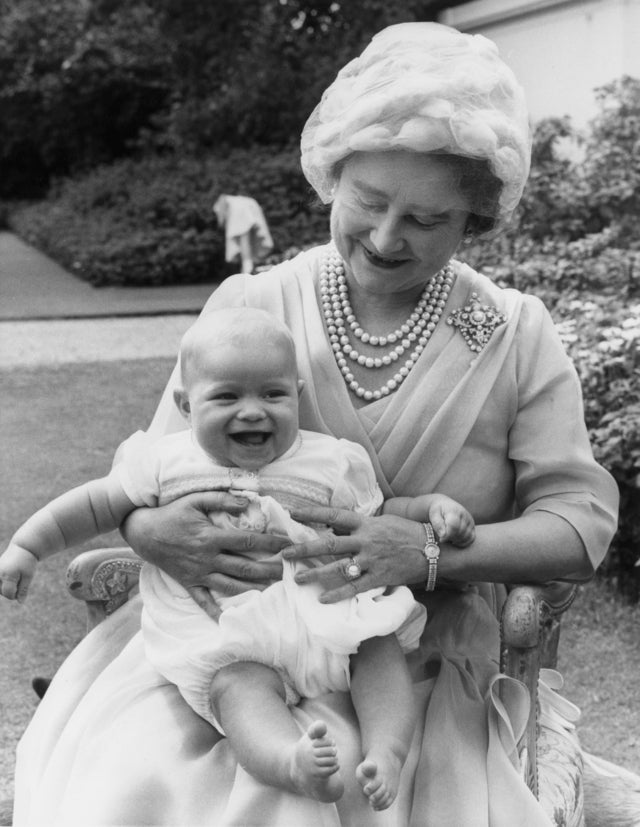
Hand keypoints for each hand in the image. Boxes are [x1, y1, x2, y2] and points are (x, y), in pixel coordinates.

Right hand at [0, 543, 37, 602]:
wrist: (22, 548)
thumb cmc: (27, 562)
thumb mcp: (29, 575)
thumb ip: (23, 589)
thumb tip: (20, 602)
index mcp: (8, 575)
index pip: (9, 594)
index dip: (17, 594)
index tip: (22, 585)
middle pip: (3, 593)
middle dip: (12, 590)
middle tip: (20, 577)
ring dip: (7, 587)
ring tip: (15, 576)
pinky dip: (4, 583)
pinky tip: (10, 576)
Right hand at [121, 491, 285, 617]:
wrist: (144, 532)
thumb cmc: (172, 513)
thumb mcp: (195, 499)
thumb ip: (222, 499)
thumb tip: (248, 502)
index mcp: (211, 537)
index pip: (248, 541)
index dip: (270, 542)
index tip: (288, 544)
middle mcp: (207, 558)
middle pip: (244, 567)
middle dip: (268, 570)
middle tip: (288, 572)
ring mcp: (198, 573)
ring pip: (230, 585)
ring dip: (252, 589)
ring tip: (272, 590)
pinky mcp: (188, 583)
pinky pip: (203, 601)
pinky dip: (215, 612)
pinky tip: (229, 620)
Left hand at [282, 505, 427, 603]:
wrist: (432, 549)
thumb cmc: (406, 533)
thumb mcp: (382, 522)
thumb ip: (360, 526)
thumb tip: (337, 528)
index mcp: (365, 523)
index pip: (333, 515)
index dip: (312, 513)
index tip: (293, 513)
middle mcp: (365, 540)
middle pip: (328, 545)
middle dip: (304, 549)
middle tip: (284, 554)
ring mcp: (371, 560)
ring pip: (337, 568)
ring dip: (315, 574)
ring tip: (297, 579)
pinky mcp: (379, 577)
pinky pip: (354, 587)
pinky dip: (338, 594)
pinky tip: (322, 600)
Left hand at [427, 494, 474, 547]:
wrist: (445, 505)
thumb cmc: (438, 511)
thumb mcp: (434, 514)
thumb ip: (437, 524)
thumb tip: (443, 535)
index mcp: (454, 511)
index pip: (454, 526)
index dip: (447, 535)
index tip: (441, 539)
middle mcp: (465, 515)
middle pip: (460, 533)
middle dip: (451, 539)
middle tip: (443, 538)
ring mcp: (470, 521)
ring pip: (467, 537)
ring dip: (457, 541)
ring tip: (449, 538)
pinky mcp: (472, 526)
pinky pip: (471, 538)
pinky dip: (464, 542)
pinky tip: (455, 541)